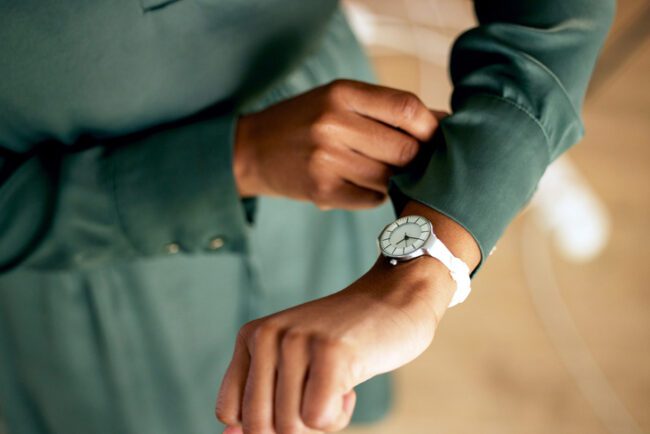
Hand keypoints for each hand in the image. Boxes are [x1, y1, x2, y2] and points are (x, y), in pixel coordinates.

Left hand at [215, 255, 454, 433]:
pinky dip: (339, 416)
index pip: (229, 411)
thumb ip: (262, 399)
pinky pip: (319, 419)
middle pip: (259, 426)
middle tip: (320, 399)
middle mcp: (267, 335)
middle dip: (294, 429)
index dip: (263, 425)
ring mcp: (298, 341)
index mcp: (251, 336)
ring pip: (290, 427)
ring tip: (337, 386)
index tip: (295, 404)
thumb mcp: (294, 365)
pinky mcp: (332, 351)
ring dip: (321, 422)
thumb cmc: (344, 343)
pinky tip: (350, 384)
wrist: (396, 299)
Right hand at [233, 79, 445, 209]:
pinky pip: (372, 198)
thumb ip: (385, 108)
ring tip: (379, 169)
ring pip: (390, 178)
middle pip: (405, 149)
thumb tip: (442, 122)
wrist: (251, 150)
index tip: (435, 136)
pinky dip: (375, 194)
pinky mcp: (322, 191)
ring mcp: (326, 160)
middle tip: (413, 159)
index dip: (431, 126)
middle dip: (416, 157)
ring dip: (394, 178)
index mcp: (342, 93)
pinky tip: (360, 183)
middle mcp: (333, 124)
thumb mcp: (338, 99)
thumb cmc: (305, 121)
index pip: (407, 109)